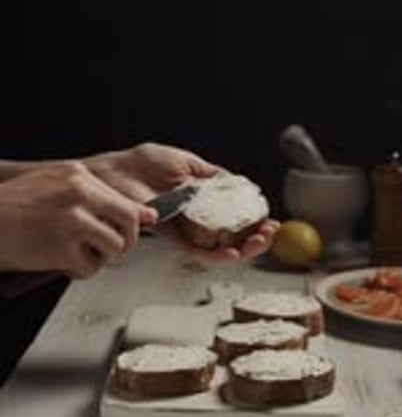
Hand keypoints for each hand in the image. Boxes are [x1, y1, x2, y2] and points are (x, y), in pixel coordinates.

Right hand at [0, 162, 157, 278]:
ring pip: (115, 246)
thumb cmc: (11, 207)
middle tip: (110, 251)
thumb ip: (96, 197)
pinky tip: (63, 264)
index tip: (137, 229)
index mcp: (77, 176)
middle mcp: (80, 193)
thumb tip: (145, 214)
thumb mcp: (55, 187)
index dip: (133, 220)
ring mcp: (72, 220)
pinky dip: (80, 271)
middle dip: (125, 242)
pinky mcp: (62, 246)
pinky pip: (90, 266)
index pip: (123, 199)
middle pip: (129, 222)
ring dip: (101, 258)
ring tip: (79, 256)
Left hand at [86, 143, 279, 261]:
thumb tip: (239, 182)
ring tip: (259, 243)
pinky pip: (197, 251)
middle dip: (255, 238)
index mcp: (201, 198)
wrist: (115, 173)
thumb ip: (211, 174)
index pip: (235, 213)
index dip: (255, 219)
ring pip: (219, 247)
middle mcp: (196, 217)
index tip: (270, 219)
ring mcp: (185, 228)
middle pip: (232, 234)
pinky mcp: (171, 237)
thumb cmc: (141, 164)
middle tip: (270, 234)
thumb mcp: (186, 162)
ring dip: (243, 249)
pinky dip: (216, 255)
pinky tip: (232, 253)